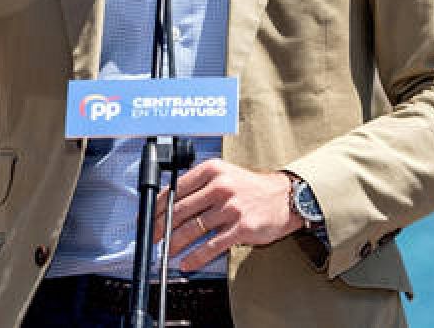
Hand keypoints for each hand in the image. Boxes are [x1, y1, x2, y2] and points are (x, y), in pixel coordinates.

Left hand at [151, 160, 301, 269]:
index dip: (158, 206)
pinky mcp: (241, 228)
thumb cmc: (251, 188)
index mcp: (213, 170)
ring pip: (193, 230)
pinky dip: (195, 258)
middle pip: (180, 211)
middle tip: (153, 237)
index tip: (148, 217)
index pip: (176, 189)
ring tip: (167, 251)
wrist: (284, 198)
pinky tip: (187, 263)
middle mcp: (221, 187)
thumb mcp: (225, 175)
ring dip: (175, 244)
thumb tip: (169, 204)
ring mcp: (231, 208)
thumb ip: (200, 186)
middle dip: (161, 228)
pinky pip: (211, 246)